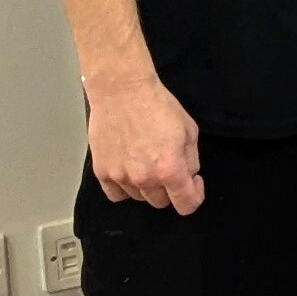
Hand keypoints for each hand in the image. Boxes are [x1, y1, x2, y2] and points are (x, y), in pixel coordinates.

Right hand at [86, 73, 204, 212]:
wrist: (122, 91)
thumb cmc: (158, 105)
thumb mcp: (189, 130)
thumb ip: (191, 160)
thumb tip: (189, 176)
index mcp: (170, 170)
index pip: (186, 204)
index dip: (194, 195)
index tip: (193, 182)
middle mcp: (145, 179)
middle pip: (161, 202)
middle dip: (169, 189)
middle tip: (167, 166)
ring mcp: (121, 177)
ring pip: (139, 198)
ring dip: (146, 187)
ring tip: (145, 163)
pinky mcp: (102, 172)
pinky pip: (115, 195)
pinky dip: (124, 188)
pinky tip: (127, 171)